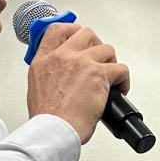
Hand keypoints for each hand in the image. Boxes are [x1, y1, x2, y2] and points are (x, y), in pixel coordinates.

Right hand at [27, 22, 129, 143]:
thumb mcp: (36, 89)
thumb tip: (61, 76)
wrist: (54, 130)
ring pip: (106, 49)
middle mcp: (62, 57)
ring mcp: (81, 63)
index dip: (71, 29)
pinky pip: (120, 68)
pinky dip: (123, 80)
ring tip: (110, 78)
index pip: (57, 30)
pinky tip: (119, 89)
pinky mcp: (99, 74)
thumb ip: (48, 75)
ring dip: (110, 62)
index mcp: (44, 60)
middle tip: (98, 59)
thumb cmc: (47, 118)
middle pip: (86, 33)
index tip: (77, 34)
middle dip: (95, 44)